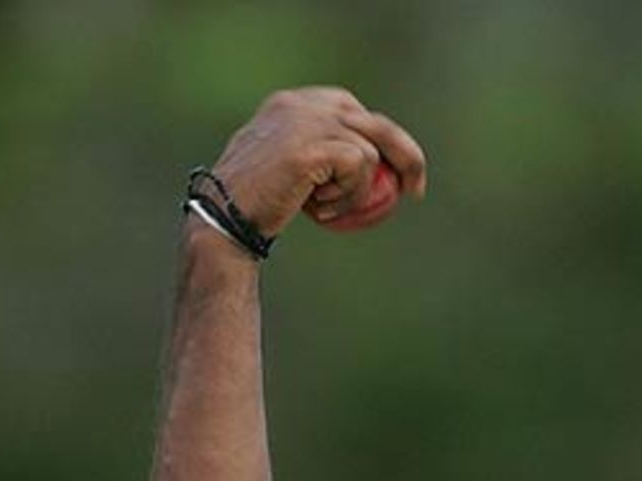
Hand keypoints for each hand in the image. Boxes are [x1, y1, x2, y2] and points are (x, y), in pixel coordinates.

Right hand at [208, 87, 426, 239]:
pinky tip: (320, 212)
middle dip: (406, 156)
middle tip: (416, 191)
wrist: (226, 218)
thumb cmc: (257, 205)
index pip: (356, 112)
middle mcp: (302, 102)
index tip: (400, 174)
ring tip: (325, 211)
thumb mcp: (291, 171)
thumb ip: (320, 155)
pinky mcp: (308, 144)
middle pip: (375, 124)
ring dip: (357, 193)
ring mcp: (304, 120)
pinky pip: (357, 168)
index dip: (384, 142)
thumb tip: (367, 164)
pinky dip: (348, 197)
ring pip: (368, 152)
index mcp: (295, 102)